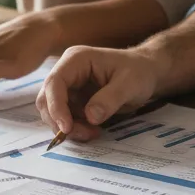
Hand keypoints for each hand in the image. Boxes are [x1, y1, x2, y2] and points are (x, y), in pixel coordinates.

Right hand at [37, 45, 161, 141]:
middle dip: (60, 120)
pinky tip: (93, 130)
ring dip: (68, 127)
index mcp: (76, 59)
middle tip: (84, 134)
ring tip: (93, 133)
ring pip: (53, 111)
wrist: (146, 72)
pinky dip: (75, 128)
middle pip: (47, 98)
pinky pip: (65, 117)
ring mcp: (69, 85)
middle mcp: (67, 70)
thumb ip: (110, 99)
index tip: (66, 128)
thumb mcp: (130, 84)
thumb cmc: (139, 72)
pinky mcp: (74, 98)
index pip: (55, 83)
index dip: (56, 107)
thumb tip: (90, 117)